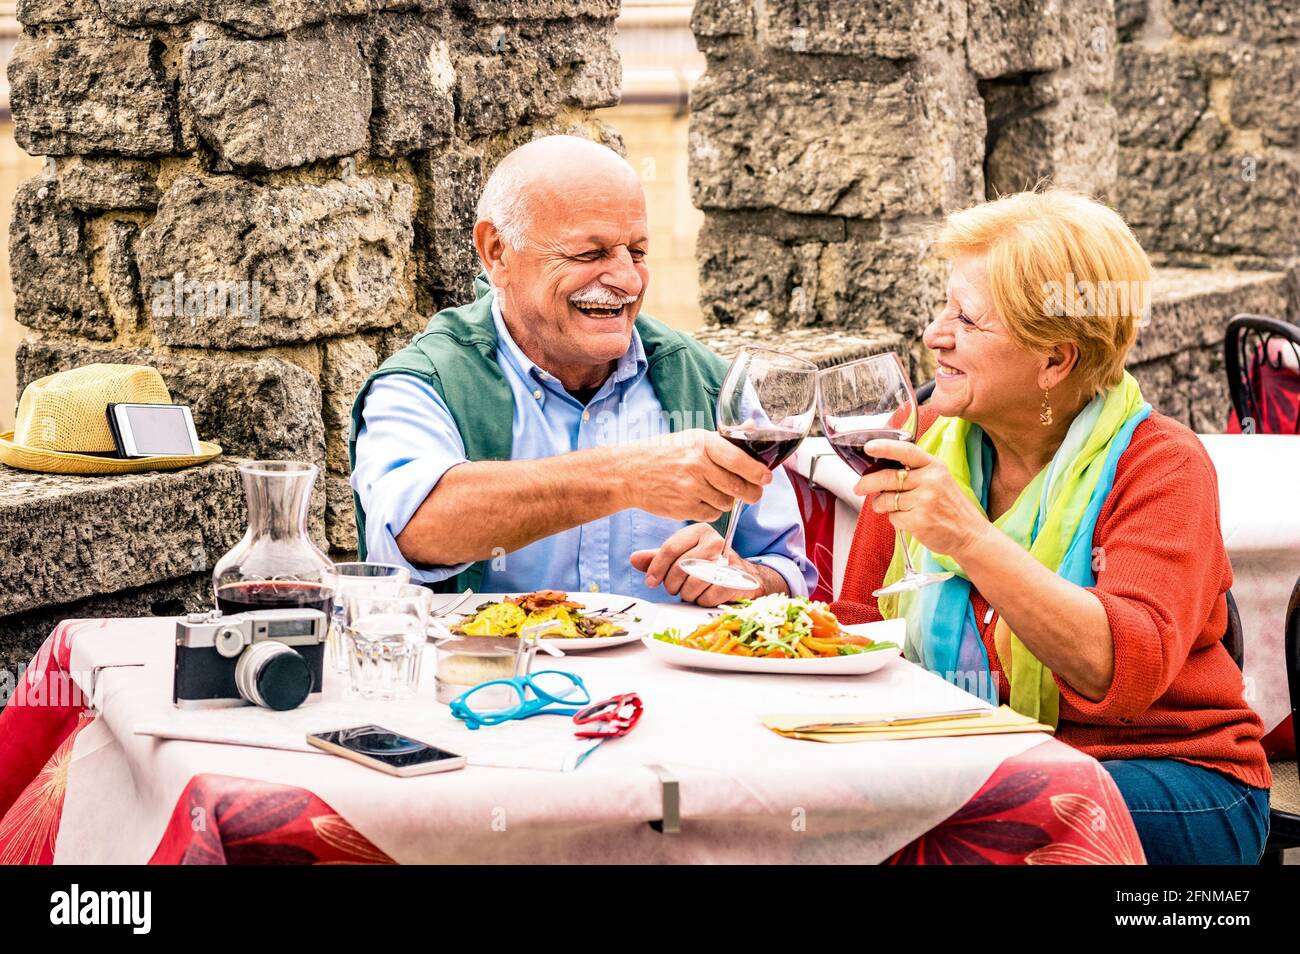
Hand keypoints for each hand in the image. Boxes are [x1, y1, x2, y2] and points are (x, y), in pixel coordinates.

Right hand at [618, 429, 771, 522]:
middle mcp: (696, 466)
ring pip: (726, 502)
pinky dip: (712, 509)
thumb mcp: (693, 438)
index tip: (767, 478)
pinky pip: (712, 514)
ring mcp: (689, 489)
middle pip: (738, 486)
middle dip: (752, 493)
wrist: (630, 473)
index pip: (738, 460)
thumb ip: (724, 439)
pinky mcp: (684, 508)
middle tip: (755, 493)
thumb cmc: (664, 453)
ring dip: (728, 499)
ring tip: (715, 490)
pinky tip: (701, 498)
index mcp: (701, 443)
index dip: (757, 472)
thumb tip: (754, 428)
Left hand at [629, 523, 783, 606]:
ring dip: (688, 594)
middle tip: (675, 588)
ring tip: (690, 591)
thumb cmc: (705, 565)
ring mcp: (728, 559)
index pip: (670, 549)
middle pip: (681, 568)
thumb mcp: (680, 557)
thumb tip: (634, 559)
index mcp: (699, 530)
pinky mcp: (737, 579)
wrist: (741, 576)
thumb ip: (657, 558)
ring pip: (694, 583)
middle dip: (672, 584)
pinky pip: (709, 596)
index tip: (650, 582)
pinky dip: (703, 600)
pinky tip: (705, 595)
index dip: (656, 568)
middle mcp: (715, 541)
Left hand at [853, 439, 990, 559]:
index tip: (869, 447)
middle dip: (867, 483)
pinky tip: (909, 520)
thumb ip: (914, 471)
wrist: (968, 533)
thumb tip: (879, 470)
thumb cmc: (949, 506)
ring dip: (882, 505)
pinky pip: (893, 518)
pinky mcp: (920, 520)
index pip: (907, 451)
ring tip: (893, 507)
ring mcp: (926, 501)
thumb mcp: (938, 479)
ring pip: (886, 499)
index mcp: (934, 466)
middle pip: (887, 477)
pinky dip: (896, 520)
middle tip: (859, 487)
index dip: (885, 447)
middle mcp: (931, 481)